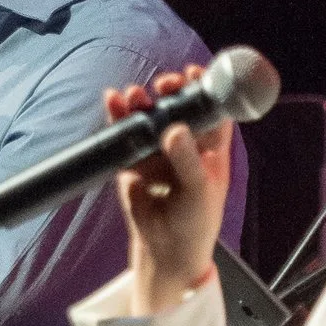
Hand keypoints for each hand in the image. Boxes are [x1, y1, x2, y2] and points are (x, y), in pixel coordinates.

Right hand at [108, 73, 231, 312]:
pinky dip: (118, 116)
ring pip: (149, 117)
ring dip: (141, 102)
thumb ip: (187, 160)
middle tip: (163, 86)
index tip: (194, 73)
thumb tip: (174, 130)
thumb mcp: (198, 191)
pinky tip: (113, 101)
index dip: (204, 88)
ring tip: (134, 95)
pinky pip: (125, 134)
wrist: (165, 252)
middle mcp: (185, 143)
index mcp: (210, 147)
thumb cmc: (195, 223)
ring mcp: (157, 150)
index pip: (211, 108)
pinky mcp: (133, 161)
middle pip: (178, 106)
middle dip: (170, 91)